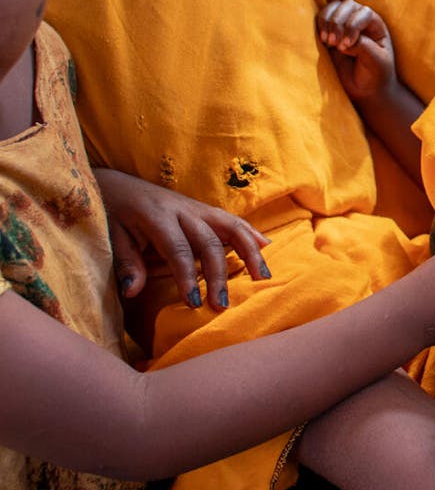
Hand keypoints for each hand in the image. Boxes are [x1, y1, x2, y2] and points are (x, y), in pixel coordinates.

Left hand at [94, 168, 270, 310]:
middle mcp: (183, 211)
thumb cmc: (114, 215)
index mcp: (157, 217)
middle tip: (223, 304)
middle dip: (219, 275)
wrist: (119, 185)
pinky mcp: (206, 210)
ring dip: (250, 252)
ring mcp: (198, 208)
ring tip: (262, 278)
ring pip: (232, 227)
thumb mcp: (112, 237)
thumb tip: (131, 292)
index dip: (188, 277)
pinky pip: (234, 221)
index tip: (195, 303)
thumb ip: (126, 263)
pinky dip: (252, 234)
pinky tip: (268, 248)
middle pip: (209, 242)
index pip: (178, 249)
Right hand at [316, 0, 397, 101]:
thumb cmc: (376, 74)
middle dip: (338, 22)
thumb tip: (343, 41)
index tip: (347, 44)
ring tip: (328, 42)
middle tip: (335, 44)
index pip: (364, 13)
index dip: (353, 25)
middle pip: (348, 5)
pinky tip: (322, 40)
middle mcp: (361, 21)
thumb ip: (363, 47)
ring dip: (327, 21)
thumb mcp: (376, 61)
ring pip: (333, 8)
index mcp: (376, 25)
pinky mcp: (331, 33)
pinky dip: (319, 25)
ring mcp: (344, 25)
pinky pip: (322, 19)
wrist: (366, 89)